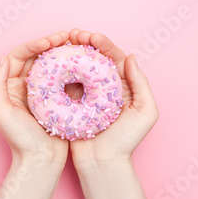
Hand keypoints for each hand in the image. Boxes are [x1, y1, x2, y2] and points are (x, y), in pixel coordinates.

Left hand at [0, 31, 69, 166]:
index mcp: (11, 84)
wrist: (41, 161)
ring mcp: (45, 90)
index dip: (33, 45)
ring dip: (63, 52)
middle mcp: (26, 84)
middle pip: (37, 56)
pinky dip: (73, 67)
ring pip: (53, 63)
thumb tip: (4, 58)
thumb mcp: (0, 112)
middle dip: (50, 43)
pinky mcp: (60, 98)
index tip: (48, 42)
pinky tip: (83, 60)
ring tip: (75, 43)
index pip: (20, 56)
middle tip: (66, 36)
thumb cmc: (19, 139)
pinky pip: (66, 77)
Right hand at [67, 28, 159, 168]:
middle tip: (73, 34)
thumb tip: (130, 57)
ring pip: (77, 66)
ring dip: (69, 52)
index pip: (112, 57)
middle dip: (83, 42)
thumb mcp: (145, 112)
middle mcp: (102, 86)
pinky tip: (52, 59)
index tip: (91, 36)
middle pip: (92, 58)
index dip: (102, 44)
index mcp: (121, 85)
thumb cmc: (126, 141)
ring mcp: (84, 94)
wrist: (102, 163)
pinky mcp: (69, 102)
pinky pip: (64, 82)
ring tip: (61, 41)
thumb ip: (141, 84)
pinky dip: (59, 69)